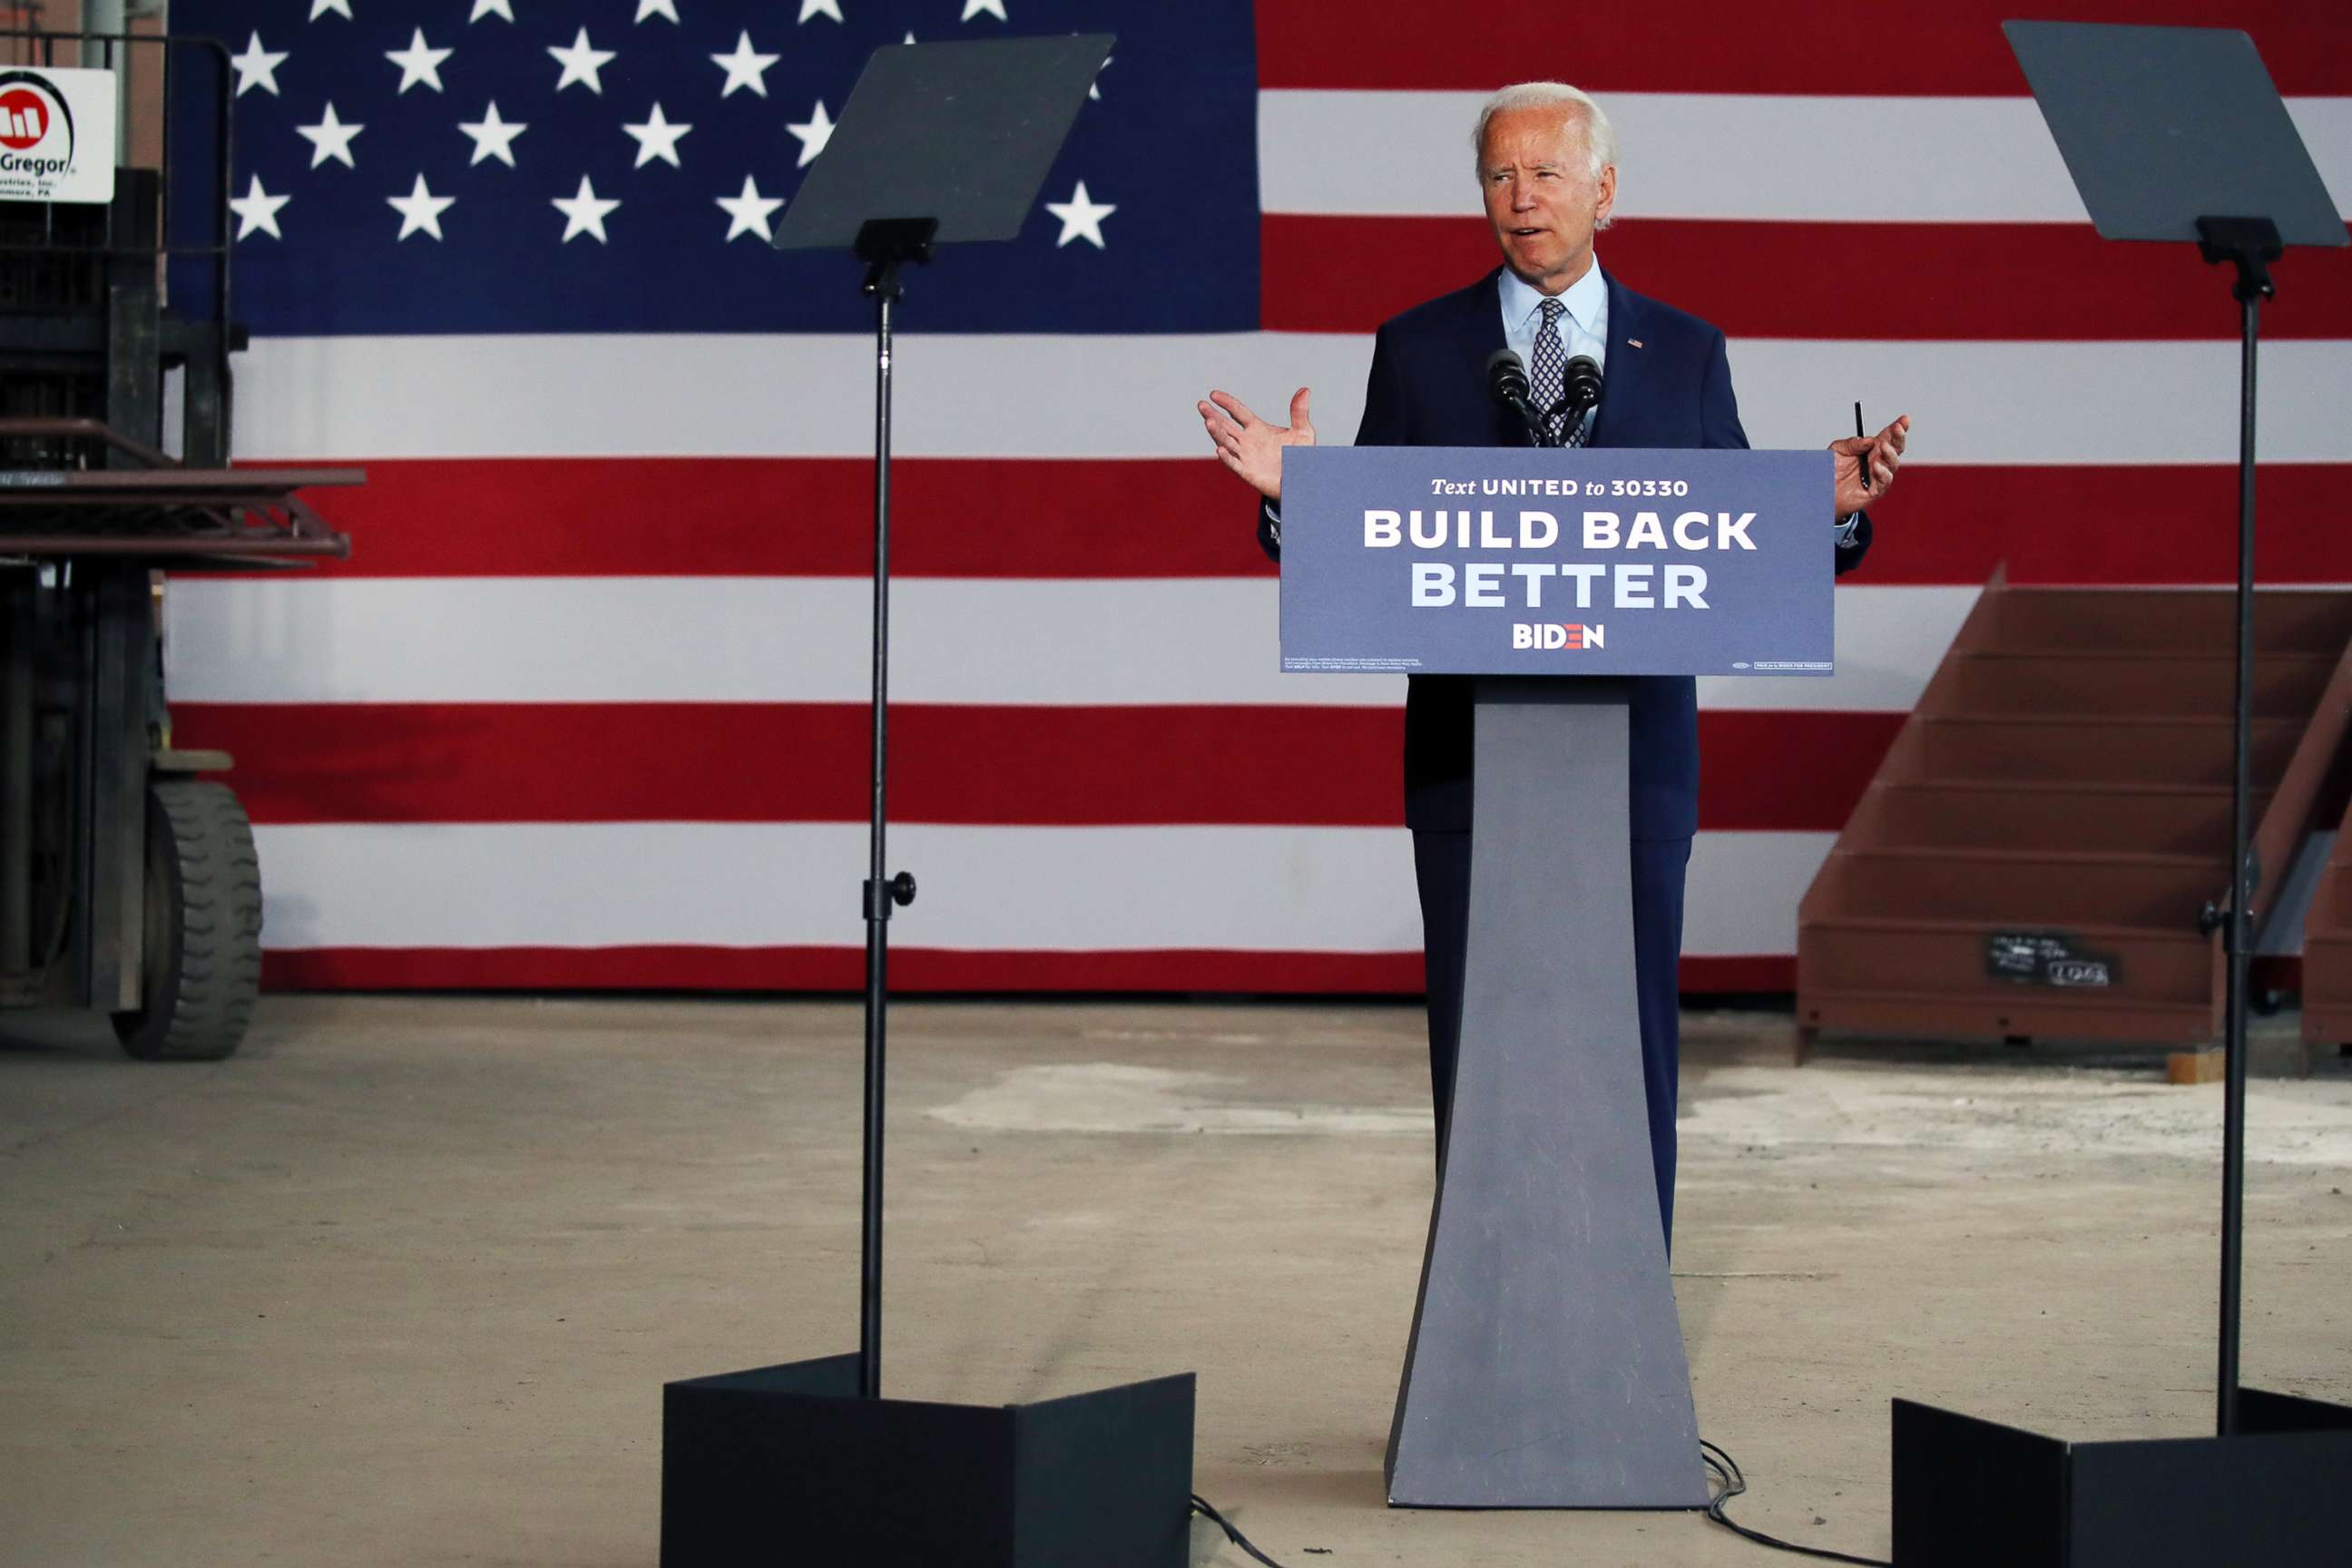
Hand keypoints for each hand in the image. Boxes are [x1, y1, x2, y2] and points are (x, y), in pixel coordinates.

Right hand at [1197, 387, 1314, 501]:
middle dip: (1213, 415)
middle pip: (1226, 426)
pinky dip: (1226, 457)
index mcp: (1257, 428)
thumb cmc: (1300, 457)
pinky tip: (1219, 449)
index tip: (1213, 394)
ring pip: (1226, 442)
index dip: (1227, 403)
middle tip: (1201, 405)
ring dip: (1217, 433)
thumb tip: (1305, 390)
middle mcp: (1247, 441)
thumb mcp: (1303, 432)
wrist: (1300, 481)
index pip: (1238, 412)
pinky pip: (1234, 464)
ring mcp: (1245, 456)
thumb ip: (1299, 412)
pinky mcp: (1247, 472)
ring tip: (1208, 422)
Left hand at [1831, 413, 1909, 517]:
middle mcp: (1878, 461)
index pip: (1888, 436)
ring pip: (1893, 464)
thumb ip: (1851, 444)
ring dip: (1890, 454)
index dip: (1898, 427)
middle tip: (1898, 428)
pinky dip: (1883, 473)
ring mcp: (1877, 476)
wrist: (1821, 492)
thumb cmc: (1830, 470)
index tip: (1904, 419)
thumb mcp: (1837, 450)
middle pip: (1895, 448)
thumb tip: (1869, 440)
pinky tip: (1876, 466)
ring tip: (1884, 447)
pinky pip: (1884, 482)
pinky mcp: (1874, 490)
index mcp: (1871, 449)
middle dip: (1899, 437)